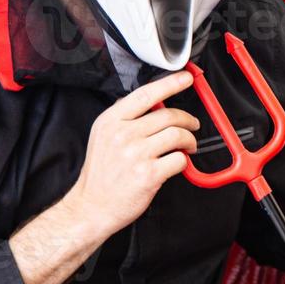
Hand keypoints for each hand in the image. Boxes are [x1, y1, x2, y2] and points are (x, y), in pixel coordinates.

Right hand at [65, 70, 199, 235]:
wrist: (91, 207)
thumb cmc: (101, 174)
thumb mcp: (103, 136)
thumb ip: (125, 118)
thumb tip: (155, 102)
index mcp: (111, 121)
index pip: (146, 94)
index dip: (170, 83)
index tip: (186, 77)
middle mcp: (123, 135)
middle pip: (168, 115)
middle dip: (187, 119)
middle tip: (193, 125)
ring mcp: (136, 155)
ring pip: (178, 135)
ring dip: (189, 140)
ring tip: (188, 146)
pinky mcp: (148, 174)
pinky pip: (179, 160)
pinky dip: (184, 161)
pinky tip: (178, 163)